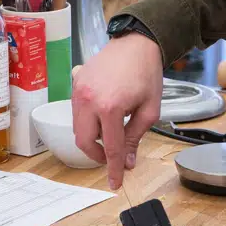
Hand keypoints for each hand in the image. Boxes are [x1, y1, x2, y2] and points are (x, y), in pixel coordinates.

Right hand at [71, 32, 163, 189]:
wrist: (135, 43)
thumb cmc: (146, 74)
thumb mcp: (149, 110)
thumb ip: (136, 137)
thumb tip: (127, 161)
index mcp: (110, 107)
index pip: (111, 147)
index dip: (113, 168)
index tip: (115, 182)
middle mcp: (89, 100)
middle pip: (84, 140)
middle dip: (96, 154)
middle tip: (111, 157)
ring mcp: (78, 91)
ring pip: (77, 127)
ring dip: (91, 136)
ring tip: (110, 132)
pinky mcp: (75, 83)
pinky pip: (76, 111)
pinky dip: (87, 120)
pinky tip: (103, 115)